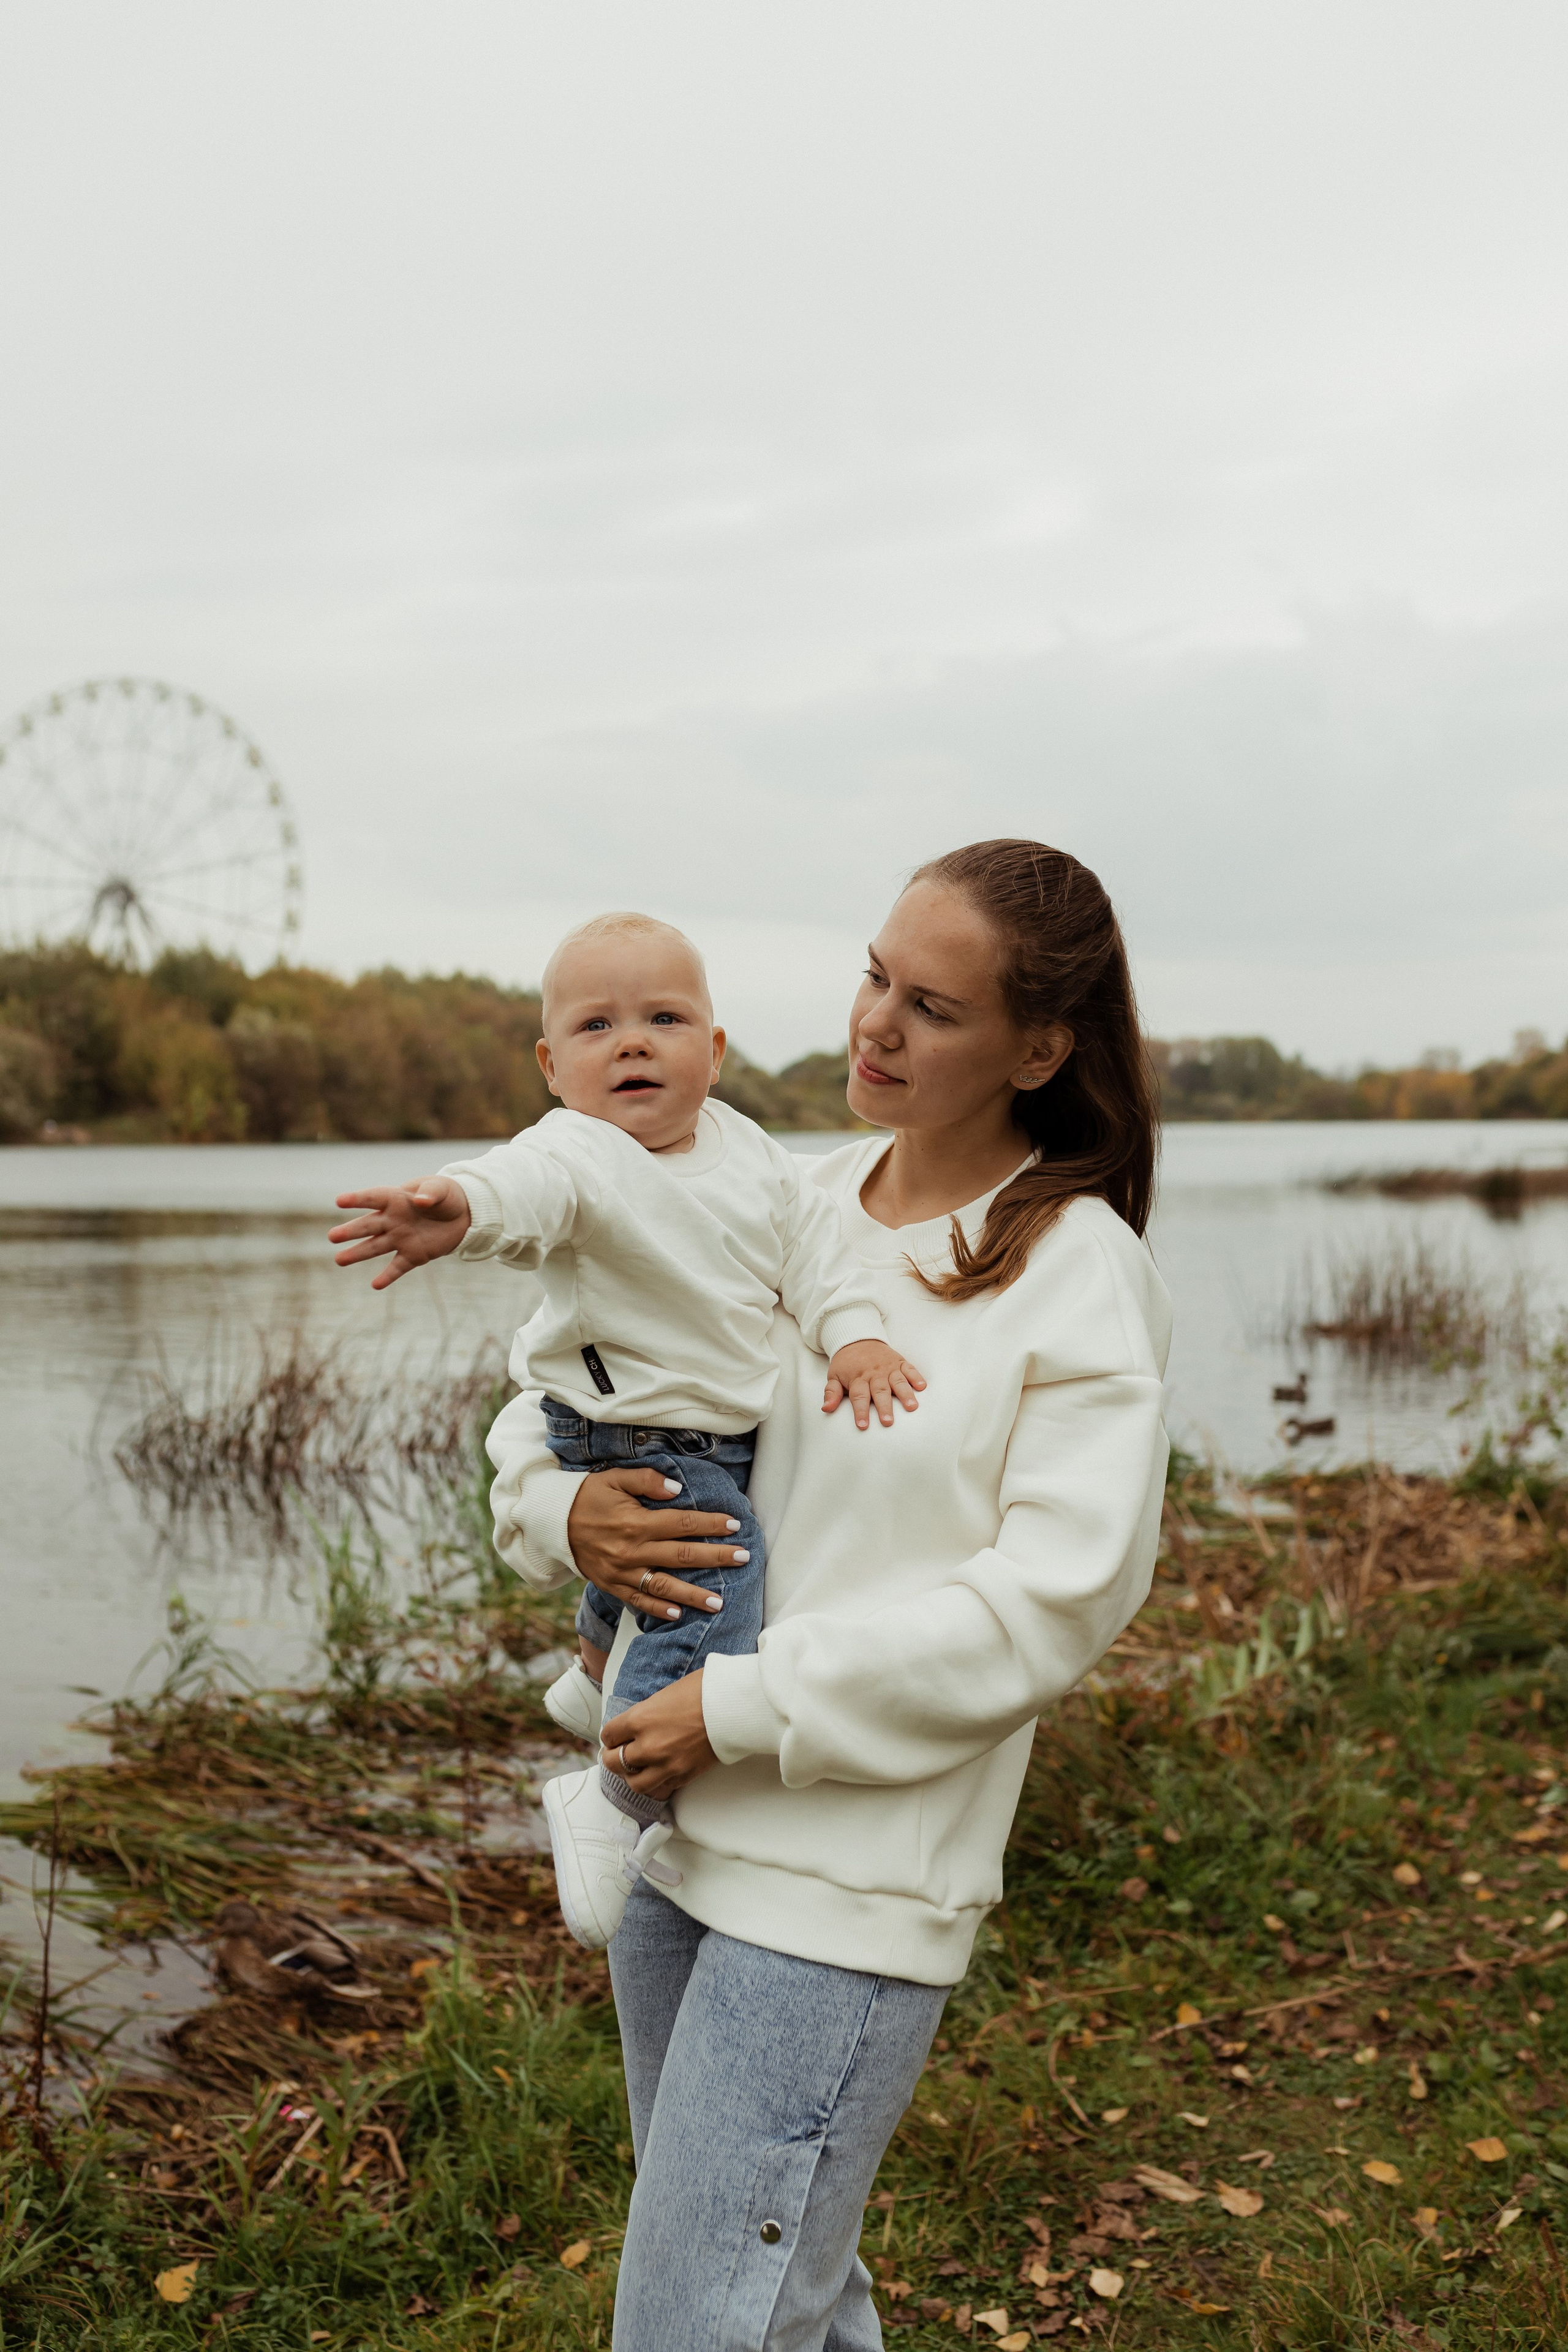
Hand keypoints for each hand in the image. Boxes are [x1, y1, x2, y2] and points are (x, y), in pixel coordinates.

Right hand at [328, 1175, 471, 1288]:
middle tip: (332, 1237)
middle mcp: (393, 1220)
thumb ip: (431, 1192)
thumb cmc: (445, 1196)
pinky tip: (375, 1285)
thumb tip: (421, 1201)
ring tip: (340, 1260)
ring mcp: (401, 1239)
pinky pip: (397, 1267)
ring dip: (358, 1253)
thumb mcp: (441, 1188)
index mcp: (396, 1199)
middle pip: (368, 1225)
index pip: (374, 1197)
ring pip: (375, 1247)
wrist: (462, 1215)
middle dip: (351, 1231)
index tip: (340, 1201)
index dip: (358, 1199)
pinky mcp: (413, 1255)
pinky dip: (387, 1276)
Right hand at [565, 1467, 749, 1621]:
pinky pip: (638, 1600)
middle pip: (683, 1556)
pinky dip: (658, 1610)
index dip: (711, 1524)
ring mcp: (621, 1571)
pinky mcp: (611, 1584)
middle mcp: (632, 1550)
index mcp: (637, 1522)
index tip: (735, 1526)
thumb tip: (677, 1489)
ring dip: (693, 1596)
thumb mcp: (615, 1478)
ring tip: (719, 1603)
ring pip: (664, 1587)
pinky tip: (679, 1615)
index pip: (684, 1524)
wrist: (551, 1521)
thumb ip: (647, 1481)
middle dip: (716, 1558)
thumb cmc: (587, 1495)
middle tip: (743, 1559)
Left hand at [601, 1673, 714, 1799]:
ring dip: (632, 1776)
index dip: (611, 1735)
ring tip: (637, 1768)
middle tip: (618, 1753)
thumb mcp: (664, 1695)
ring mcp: (665, 1765)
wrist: (732, 1706)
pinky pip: (659, 1789)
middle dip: (613, 1757)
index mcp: (639, 1719)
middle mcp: (647, 1746)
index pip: (608, 1735)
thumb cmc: (702, 1691)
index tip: (615, 1736)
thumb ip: (646, 1713)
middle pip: (613, 1763)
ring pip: (634, 1783)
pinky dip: (655, 1784)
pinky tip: (658, 1774)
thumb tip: (637, 1723)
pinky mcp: (683, 1776)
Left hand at [823, 1338, 925, 1429]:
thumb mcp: (833, 1376)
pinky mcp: (899, 1362)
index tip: (863, 1425)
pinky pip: (909, 1369)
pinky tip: (922, 1386)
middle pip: (880, 1391)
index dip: (860, 1411)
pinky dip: (916, 1377)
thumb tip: (826, 1408)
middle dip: (884, 1407)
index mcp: (857, 1378)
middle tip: (888, 1422)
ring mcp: (889, 1367)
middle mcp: (874, 1373)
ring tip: (912, 1407)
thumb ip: (831, 1393)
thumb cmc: (846, 1363)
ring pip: (897, 1381)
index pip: (859, 1396)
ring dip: (905, 1394)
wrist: (857, 1339)